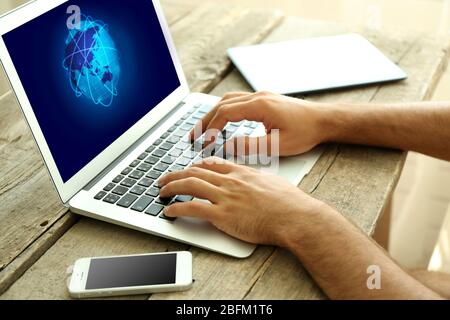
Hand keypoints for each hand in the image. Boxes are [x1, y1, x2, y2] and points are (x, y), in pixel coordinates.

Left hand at [158, 157, 326, 245]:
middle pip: (196, 171)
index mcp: (242, 173)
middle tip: (165, 179)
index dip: (196, 166)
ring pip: (190, 185)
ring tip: (161, 191)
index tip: (189, 169)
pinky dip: (177, 208)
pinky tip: (169, 210)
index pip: (212, 164)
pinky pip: (192, 208)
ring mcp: (225, 197)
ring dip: (171, 187)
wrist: (295, 216)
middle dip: (176, 174)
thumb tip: (255, 183)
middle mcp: (230, 181)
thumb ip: (257, 180)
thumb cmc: (289, 203)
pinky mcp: (223, 215)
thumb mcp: (272, 183)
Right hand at [190, 91, 327, 155]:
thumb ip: (249, 146)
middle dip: (206, 120)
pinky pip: (237, 101)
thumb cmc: (305, 132)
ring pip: (228, 100)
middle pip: (222, 104)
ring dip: (213, 114)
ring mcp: (261, 96)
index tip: (204, 142)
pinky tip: (222, 122)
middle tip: (193, 136)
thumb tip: (226, 147)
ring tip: (203, 129)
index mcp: (260, 105)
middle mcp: (258, 96)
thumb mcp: (277, 145)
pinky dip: (224, 111)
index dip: (212, 128)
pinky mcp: (265, 100)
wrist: (324, 120)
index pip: (226, 113)